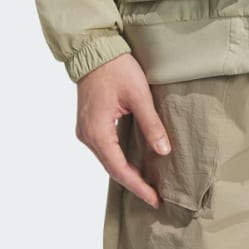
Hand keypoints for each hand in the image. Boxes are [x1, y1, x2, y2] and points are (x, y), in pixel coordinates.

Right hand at [77, 53, 169, 207]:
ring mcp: (85, 130)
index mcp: (97, 131)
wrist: (93, 49)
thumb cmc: (115, 68)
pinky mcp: (89, 123)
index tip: (155, 199)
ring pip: (108, 159)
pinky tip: (134, 164)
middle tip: (155, 197)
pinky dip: (120, 159)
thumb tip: (163, 151)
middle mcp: (87, 135)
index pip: (119, 169)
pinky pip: (105, 149)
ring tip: (147, 184)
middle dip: (133, 183)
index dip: (138, 186)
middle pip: (111, 168)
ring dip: (126, 172)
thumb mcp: (139, 96)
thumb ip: (151, 125)